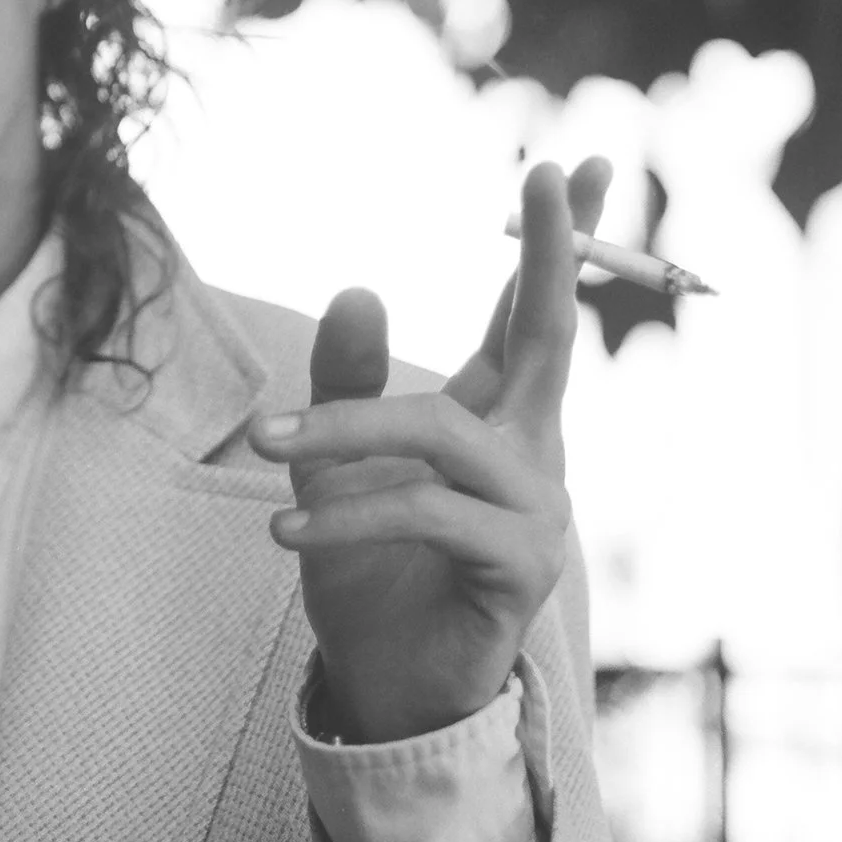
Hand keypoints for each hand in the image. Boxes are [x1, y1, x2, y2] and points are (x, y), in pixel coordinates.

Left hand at [249, 156, 611, 744]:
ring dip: (345, 433)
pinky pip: (426, 513)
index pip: (532, 313)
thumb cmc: (368, 565)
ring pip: (441, 432)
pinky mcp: (518, 569)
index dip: (559, 239)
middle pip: (550, 336)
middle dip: (550, 252)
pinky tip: (287, 531)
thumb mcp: (336, 458)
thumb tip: (359, 286)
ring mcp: (535, 511)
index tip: (579, 158)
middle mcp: (532, 453)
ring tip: (262, 446)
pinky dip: (350, 512)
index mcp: (499, 417)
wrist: (380, 683)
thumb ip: (348, 378)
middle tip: (547, 171)